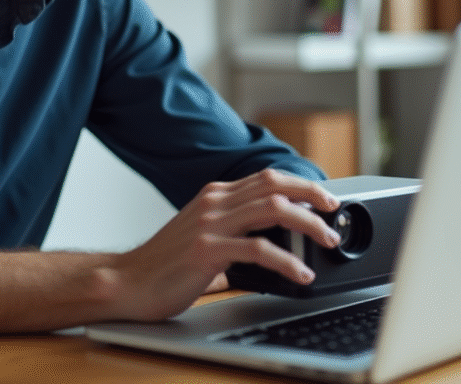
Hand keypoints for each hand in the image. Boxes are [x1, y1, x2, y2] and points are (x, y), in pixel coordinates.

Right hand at [108, 169, 340, 320]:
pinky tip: (300, 273)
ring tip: (326, 241)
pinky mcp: (207, 250)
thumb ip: (233, 238)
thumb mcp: (203, 238)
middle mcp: (214, 203)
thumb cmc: (164, 265)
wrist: (126, 281)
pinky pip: (257, 249)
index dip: (300, 183)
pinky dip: (286, 260)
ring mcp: (210, 224)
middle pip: (275, 186)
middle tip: (334, 213)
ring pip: (272, 210)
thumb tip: (267, 254)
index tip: (324, 196)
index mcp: (215, 196)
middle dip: (311, 195)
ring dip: (307, 223)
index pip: (266, 178)